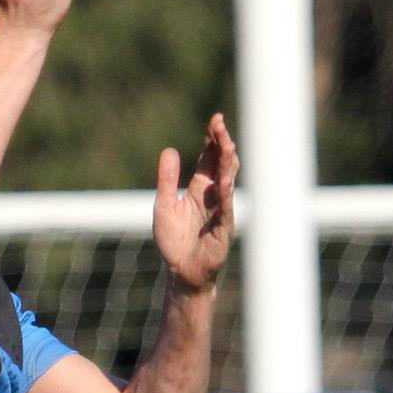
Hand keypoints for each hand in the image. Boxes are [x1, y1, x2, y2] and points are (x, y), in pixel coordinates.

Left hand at [154, 113, 237, 291]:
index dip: (212, 139)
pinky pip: (226, 208)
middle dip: (222, 144)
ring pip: (228, 181)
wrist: (181, 272)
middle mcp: (214, 195)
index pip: (210, 158)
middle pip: (222, 163)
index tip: (214, 120)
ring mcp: (221, 210)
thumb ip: (167, 180)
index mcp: (200, 188)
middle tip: (219, 124)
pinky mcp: (223, 227)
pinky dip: (225, 194)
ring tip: (226, 144)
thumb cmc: (174, 241)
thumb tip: (169, 150)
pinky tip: (223, 181)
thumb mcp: (164, 205)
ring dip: (227, 163)